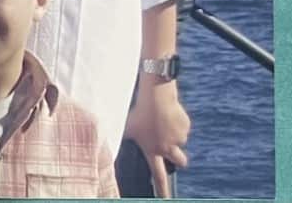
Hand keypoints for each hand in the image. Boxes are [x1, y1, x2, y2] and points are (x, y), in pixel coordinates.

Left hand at [124, 81, 190, 197]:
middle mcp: (169, 147)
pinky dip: (175, 120)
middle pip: (180, 162)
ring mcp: (179, 138)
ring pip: (179, 139)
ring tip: (159, 118)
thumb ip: (121, 136)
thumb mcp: (125, 126)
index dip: (162, 189)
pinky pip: (181, 125)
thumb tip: (105, 142)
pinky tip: (166, 111)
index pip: (158, 175)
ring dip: (172, 132)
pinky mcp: (185, 126)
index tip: (165, 199)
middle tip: (171, 151)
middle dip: (177, 159)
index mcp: (153, 150)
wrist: (156, 98)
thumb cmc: (136, 111)